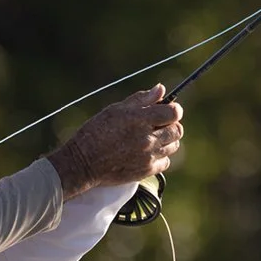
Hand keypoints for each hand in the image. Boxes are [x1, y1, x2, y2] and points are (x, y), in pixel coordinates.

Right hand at [47, 85, 182, 197]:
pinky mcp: (146, 171)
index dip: (173, 110)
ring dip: (167, 141)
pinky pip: (165, 162)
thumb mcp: (116, 110)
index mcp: (140, 120)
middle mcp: (148, 139)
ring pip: (173, 146)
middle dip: (171, 125)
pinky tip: (148, 153)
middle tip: (159, 124)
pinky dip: (160, 157)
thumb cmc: (96, 132)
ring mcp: (148, 156)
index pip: (174, 113)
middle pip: (177, 130)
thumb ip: (141, 100)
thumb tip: (160, 89)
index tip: (168, 110)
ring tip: (151, 139)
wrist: (84, 162)